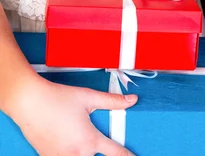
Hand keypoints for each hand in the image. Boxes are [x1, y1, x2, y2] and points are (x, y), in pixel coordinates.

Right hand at [10, 75, 137, 155]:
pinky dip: (70, 155)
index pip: (116, 154)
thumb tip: (131, 100)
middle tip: (96, 143)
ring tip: (82, 143)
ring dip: (85, 154)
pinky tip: (69, 145)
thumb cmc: (57, 99)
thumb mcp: (89, 97)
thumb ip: (112, 101)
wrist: (29, 103)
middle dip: (102, 153)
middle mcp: (77, 154)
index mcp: (90, 140)